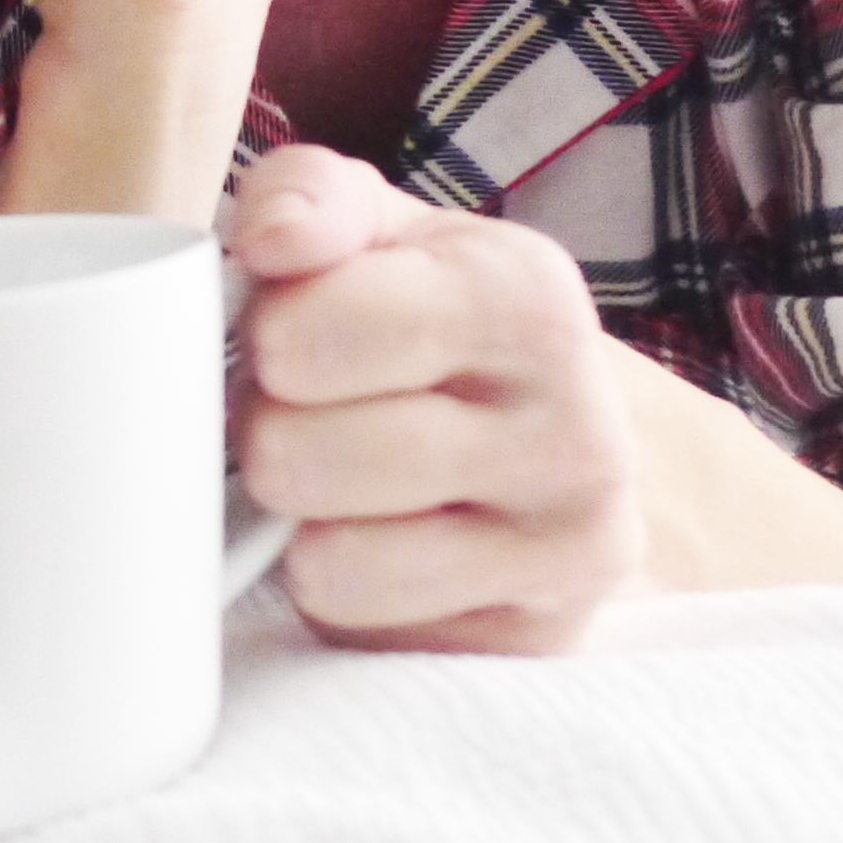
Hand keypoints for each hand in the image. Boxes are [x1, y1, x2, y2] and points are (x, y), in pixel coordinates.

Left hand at [230, 142, 643, 651]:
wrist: (544, 435)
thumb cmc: (421, 318)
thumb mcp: (373, 232)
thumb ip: (305, 198)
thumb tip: (269, 240)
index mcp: (528, 297)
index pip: (312, 336)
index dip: (263, 343)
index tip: (281, 341)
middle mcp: (579, 428)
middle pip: (303, 457)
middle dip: (268, 438)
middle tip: (299, 422)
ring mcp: (570, 550)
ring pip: (332, 564)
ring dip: (299, 529)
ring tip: (336, 487)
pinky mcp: (538, 644)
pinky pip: (366, 637)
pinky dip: (346, 598)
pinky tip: (381, 548)